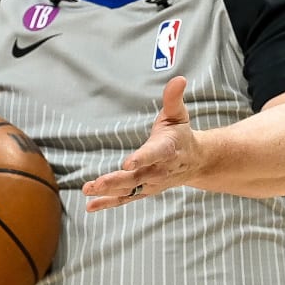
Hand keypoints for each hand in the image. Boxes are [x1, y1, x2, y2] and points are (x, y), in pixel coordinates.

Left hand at [82, 76, 200, 210]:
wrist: (196, 162)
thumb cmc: (181, 135)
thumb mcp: (178, 115)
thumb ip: (174, 99)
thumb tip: (178, 79)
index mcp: (168, 149)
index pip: (156, 154)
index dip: (143, 158)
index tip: (128, 162)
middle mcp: (160, 170)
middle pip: (138, 177)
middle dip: (117, 180)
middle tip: (98, 182)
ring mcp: (152, 183)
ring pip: (129, 190)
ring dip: (109, 192)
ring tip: (89, 189)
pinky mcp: (144, 190)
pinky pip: (125, 199)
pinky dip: (108, 203)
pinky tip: (90, 206)